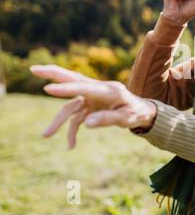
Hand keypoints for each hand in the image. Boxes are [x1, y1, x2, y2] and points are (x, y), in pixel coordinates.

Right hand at [30, 64, 156, 148]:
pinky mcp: (90, 105)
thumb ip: (107, 119)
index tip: (48, 89)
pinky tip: (71, 145)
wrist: (142, 112)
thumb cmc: (136, 113)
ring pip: (70, 106)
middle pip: (73, 80)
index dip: (67, 89)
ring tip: (45, 136)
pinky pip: (77, 118)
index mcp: (110, 90)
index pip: (85, 88)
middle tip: (33, 69)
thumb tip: (86, 124)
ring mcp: (93, 97)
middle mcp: (99, 90)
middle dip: (53, 75)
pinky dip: (72, 130)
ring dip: (59, 121)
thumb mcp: (126, 119)